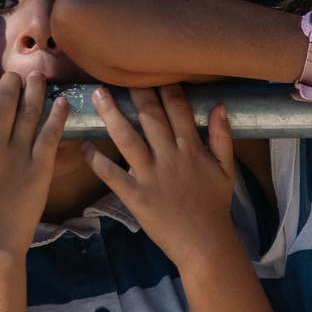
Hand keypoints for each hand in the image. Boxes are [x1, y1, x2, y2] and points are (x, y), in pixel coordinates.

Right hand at [0, 73, 66, 252]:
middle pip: (3, 102)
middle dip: (12, 82)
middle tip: (19, 75)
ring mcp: (17, 155)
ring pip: (28, 112)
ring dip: (35, 90)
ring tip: (41, 77)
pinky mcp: (40, 167)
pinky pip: (50, 134)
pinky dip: (57, 115)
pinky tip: (62, 102)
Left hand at [84, 87, 237, 275]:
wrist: (204, 242)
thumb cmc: (214, 204)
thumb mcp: (226, 169)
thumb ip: (222, 136)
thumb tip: (220, 106)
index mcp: (192, 149)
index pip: (178, 110)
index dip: (165, 88)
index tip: (153, 70)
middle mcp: (170, 157)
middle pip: (150, 117)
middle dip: (134, 92)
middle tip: (117, 72)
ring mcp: (151, 176)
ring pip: (127, 139)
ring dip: (111, 116)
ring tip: (97, 96)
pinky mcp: (135, 196)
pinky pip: (111, 174)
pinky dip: (96, 160)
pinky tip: (84, 146)